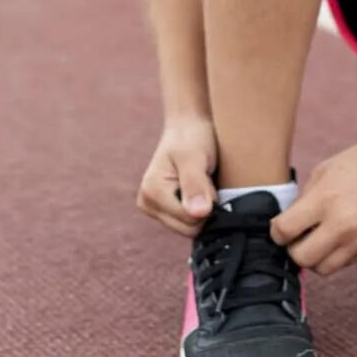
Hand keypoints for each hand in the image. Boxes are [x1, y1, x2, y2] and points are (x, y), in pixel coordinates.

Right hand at [136, 115, 217, 237]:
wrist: (187, 127)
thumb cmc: (191, 137)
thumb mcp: (195, 158)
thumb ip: (195, 185)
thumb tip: (199, 213)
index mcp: (151, 193)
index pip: (191, 222)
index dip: (208, 204)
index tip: (206, 179)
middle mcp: (147, 204)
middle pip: (190, 229)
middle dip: (205, 208)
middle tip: (204, 181)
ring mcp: (154, 210)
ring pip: (191, 228)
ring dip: (203, 209)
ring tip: (200, 183)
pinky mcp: (164, 211)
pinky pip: (189, 223)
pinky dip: (199, 209)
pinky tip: (197, 191)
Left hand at [270, 134, 356, 275]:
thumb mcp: (322, 173)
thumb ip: (303, 202)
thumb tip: (287, 227)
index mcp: (325, 201)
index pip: (284, 232)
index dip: (276, 231)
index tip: (280, 227)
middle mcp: (343, 225)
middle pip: (301, 258)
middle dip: (294, 249)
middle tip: (298, 236)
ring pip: (322, 269)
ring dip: (315, 257)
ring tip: (319, 238)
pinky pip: (344, 263)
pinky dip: (335, 255)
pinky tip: (339, 236)